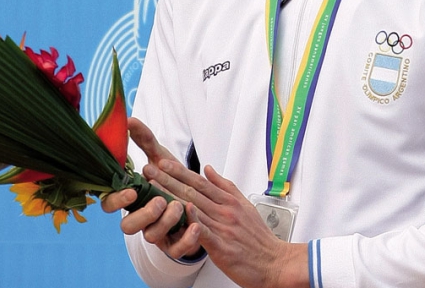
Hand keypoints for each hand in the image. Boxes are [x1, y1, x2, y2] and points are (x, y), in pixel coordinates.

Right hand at [100, 117, 201, 259]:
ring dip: (166, 221)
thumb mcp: (160, 157)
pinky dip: (187, 239)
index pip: (111, 205)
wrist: (198, 201)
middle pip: (128, 226)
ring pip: (152, 236)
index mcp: (133, 199)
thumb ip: (144, 140)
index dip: (116, 201)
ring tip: (180, 207)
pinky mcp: (176, 244)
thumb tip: (129, 119)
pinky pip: (177, 248)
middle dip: (143, 214)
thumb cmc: (172, 179)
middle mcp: (141, 218)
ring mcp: (157, 233)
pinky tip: (196, 225)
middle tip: (159, 200)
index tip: (130, 190)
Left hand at [156, 160, 308, 287]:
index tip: (164, 162)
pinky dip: (193, 220)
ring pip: (193, 207)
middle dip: (169, 179)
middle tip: (151, 168)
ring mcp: (223, 228)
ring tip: (153, 187)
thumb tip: (208, 169)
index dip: (180, 171)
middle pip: (192, 191)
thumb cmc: (258, 237)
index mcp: (229, 201)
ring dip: (171, 196)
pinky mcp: (222, 246)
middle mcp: (225, 211)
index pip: (200, 182)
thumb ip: (225, 187)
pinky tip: (182, 211)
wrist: (274, 262)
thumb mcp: (245, 205)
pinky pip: (204, 231)